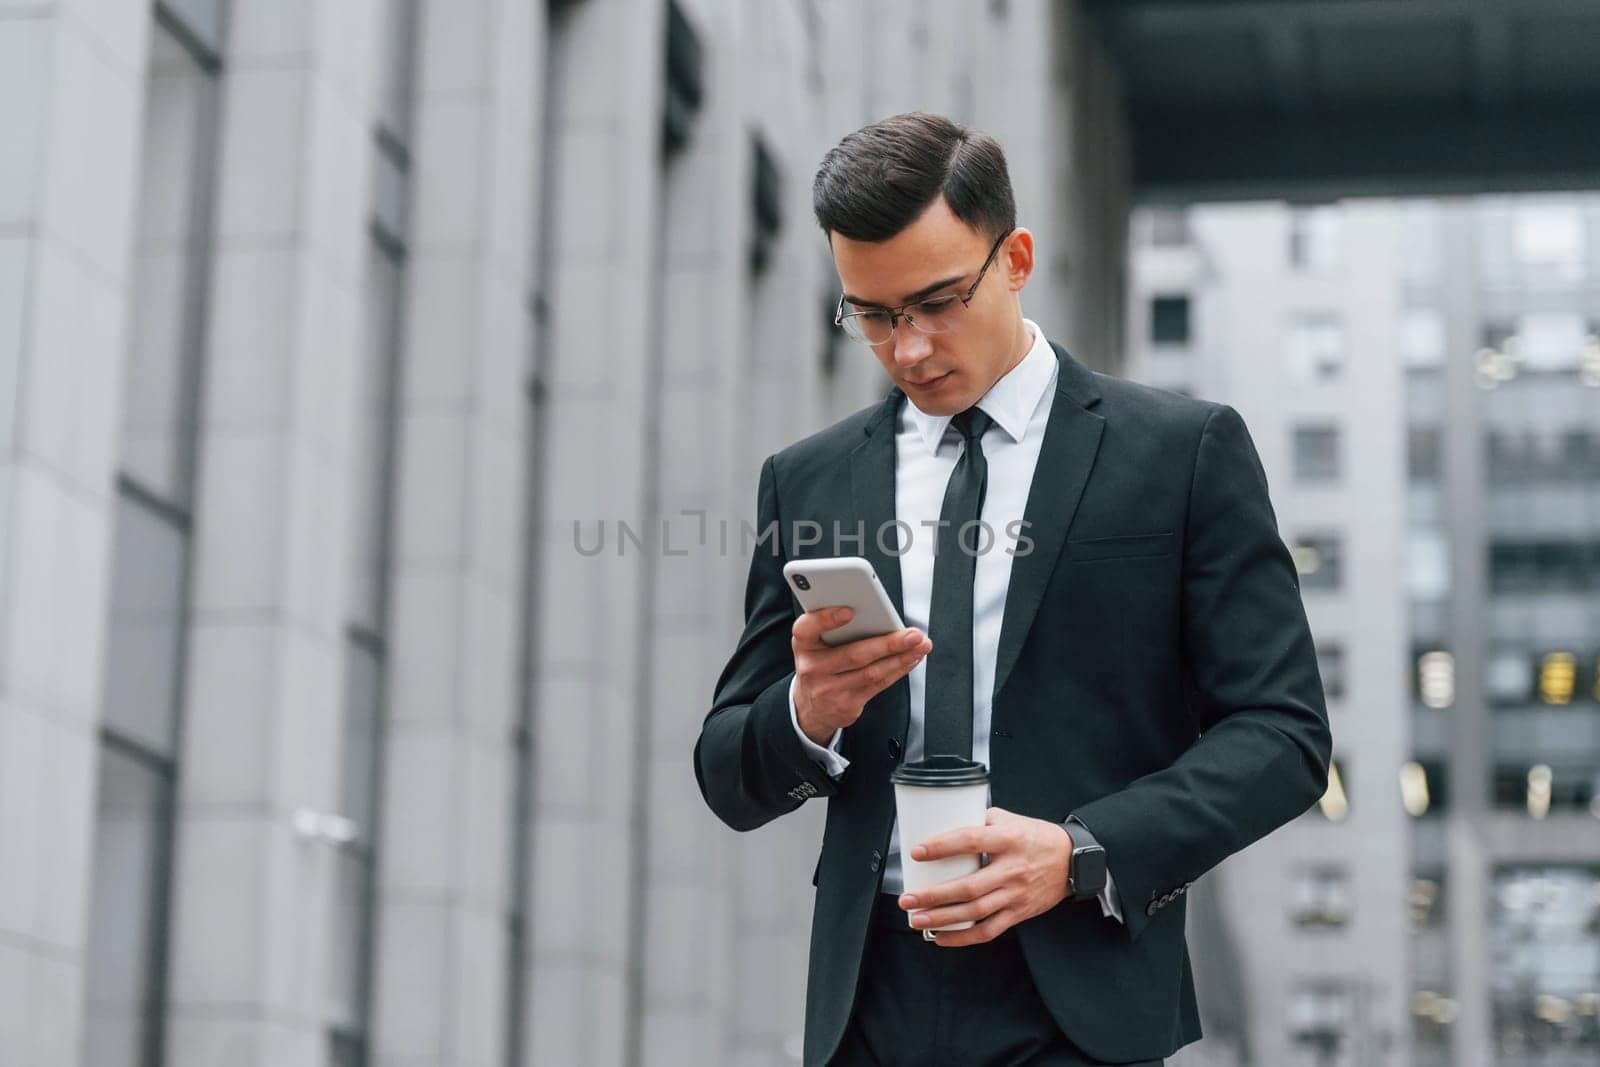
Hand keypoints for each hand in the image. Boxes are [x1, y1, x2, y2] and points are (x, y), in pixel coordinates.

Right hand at [792, 607, 930, 745]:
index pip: (807, 628)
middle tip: (913, 634)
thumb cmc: (820, 663)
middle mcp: (812, 667)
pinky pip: (878, 684)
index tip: (849, 611)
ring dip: (901, 657)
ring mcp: (829, 689)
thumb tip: (875, 611)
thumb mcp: (816, 642)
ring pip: (871, 672)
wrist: (812, 706)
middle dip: (888, 643)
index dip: (827, 619)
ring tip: (920, 645)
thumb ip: (835, 626)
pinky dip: (898, 670)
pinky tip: (911, 658)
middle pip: (854, 654)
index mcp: (803, 643)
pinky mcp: (846, 704)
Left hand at [896, 807, 1072, 946]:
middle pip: (968, 887)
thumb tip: (948, 822)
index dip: (942, 846)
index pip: (970, 841)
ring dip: (943, 919)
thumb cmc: (1037, 837)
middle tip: (908, 899)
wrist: (1074, 861)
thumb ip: (982, 821)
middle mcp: (1012, 869)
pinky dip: (963, 938)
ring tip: (916, 919)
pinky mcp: (1019, 913)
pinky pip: (989, 930)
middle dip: (933, 896)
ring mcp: (1016, 894)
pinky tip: (941, 937)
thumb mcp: (1012, 820)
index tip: (917, 852)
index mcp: (1009, 840)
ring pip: (975, 912)